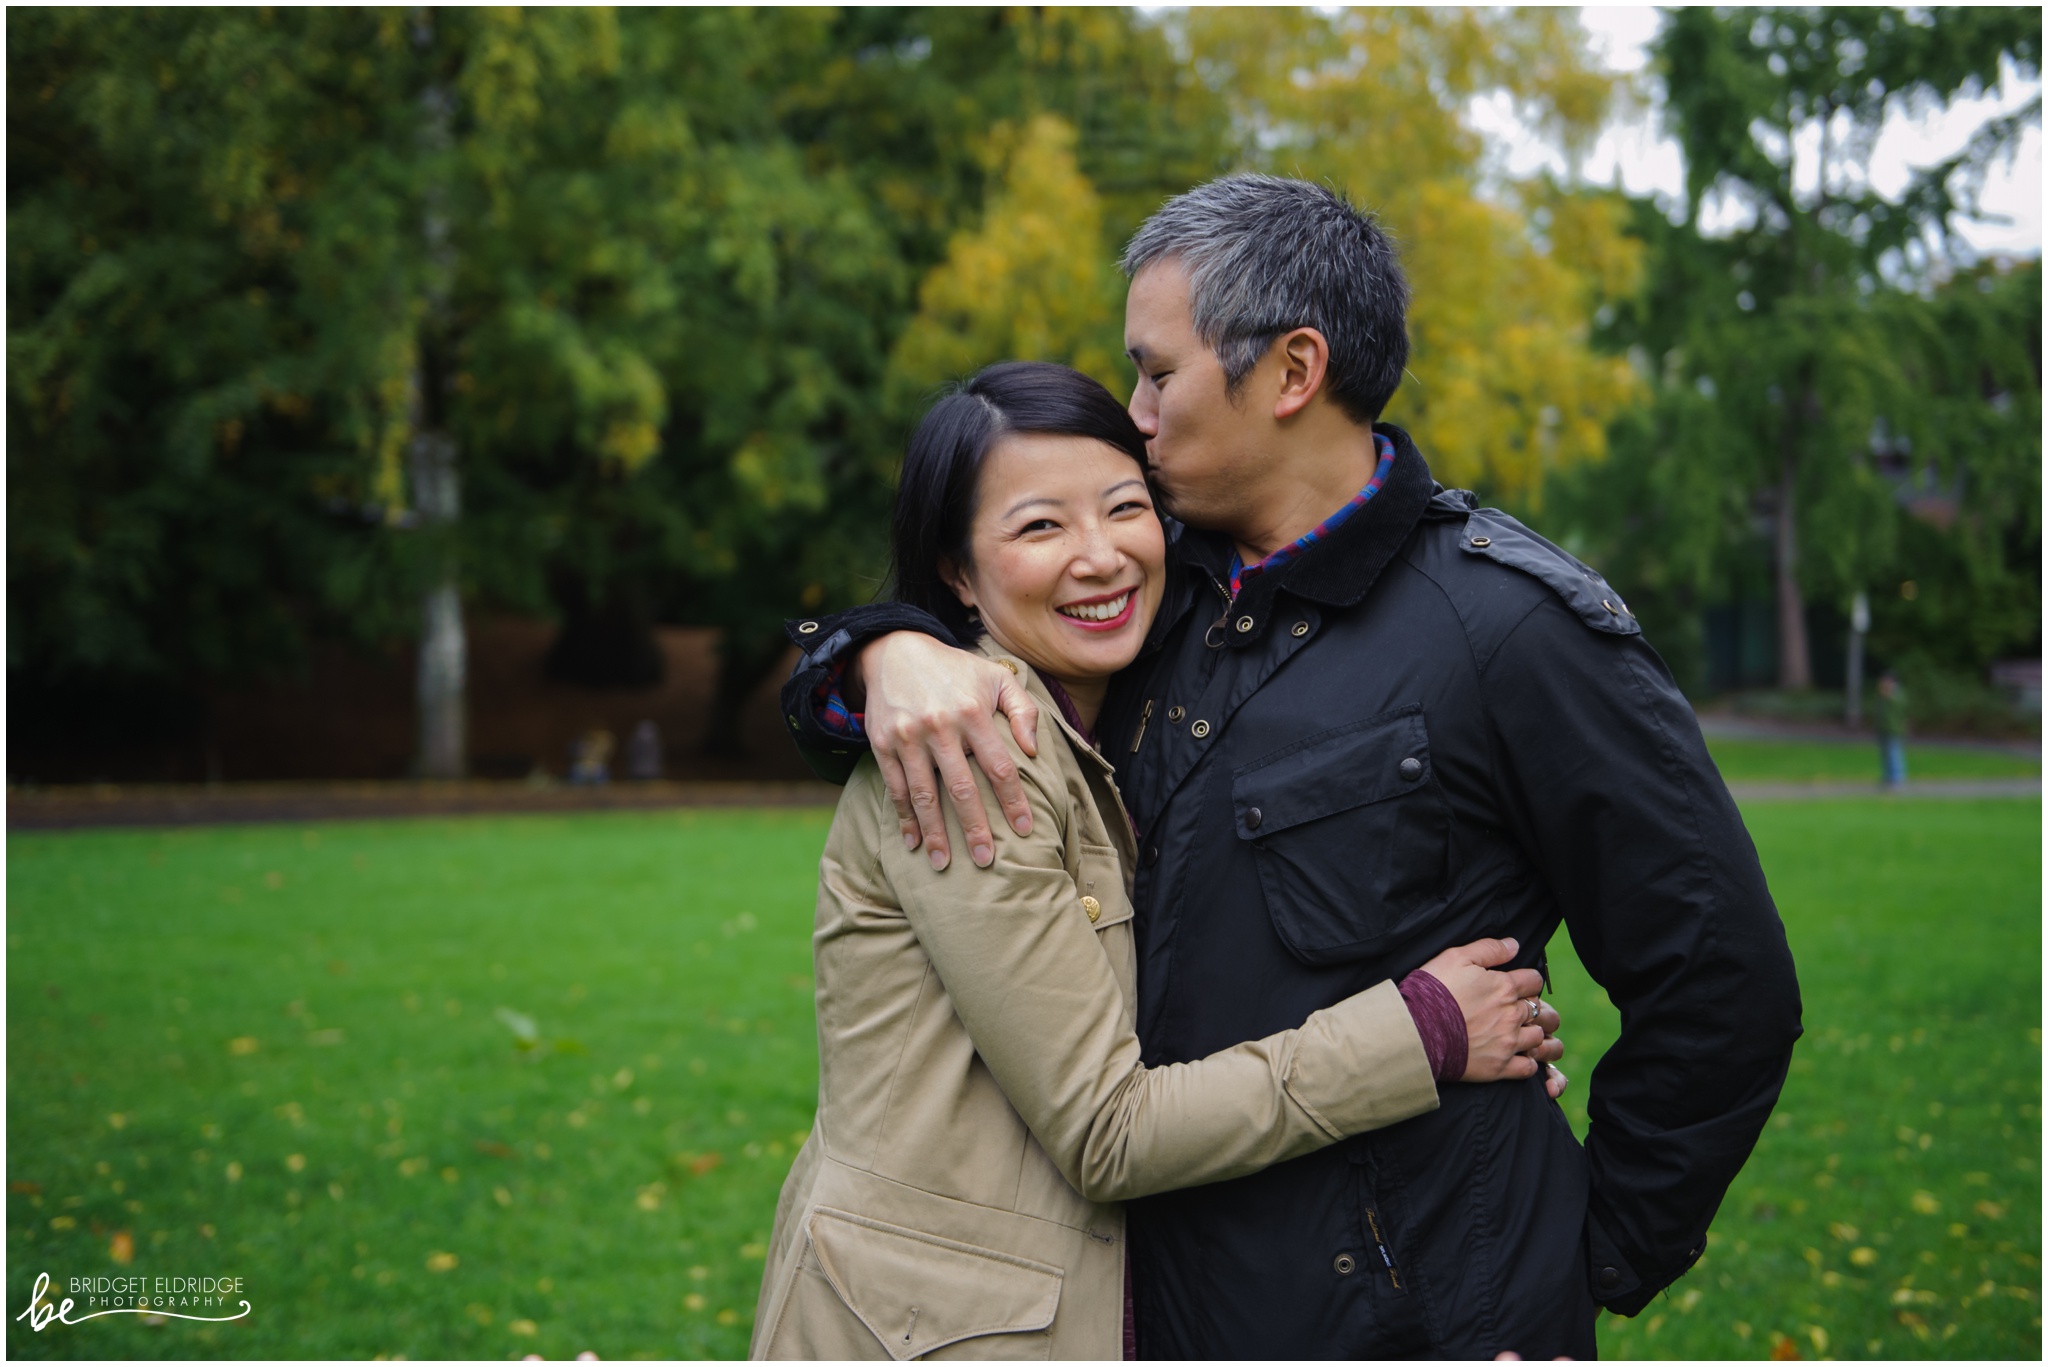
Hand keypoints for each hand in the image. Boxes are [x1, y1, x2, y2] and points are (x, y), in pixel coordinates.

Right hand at [858, 631, 1040, 870]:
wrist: (895, 651)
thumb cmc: (955, 670)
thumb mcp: (997, 676)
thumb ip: (1023, 710)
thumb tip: (1033, 750)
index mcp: (972, 712)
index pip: (999, 767)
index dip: (1013, 801)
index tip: (1025, 829)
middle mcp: (940, 726)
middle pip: (962, 788)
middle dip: (975, 828)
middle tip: (987, 860)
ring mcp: (908, 737)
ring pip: (924, 795)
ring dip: (935, 833)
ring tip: (943, 864)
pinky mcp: (883, 744)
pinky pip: (896, 788)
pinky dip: (904, 818)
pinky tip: (913, 842)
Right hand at [1416, 937, 1560, 1083]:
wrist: (1415, 1029)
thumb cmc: (1433, 990)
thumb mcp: (1456, 957)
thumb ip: (1489, 949)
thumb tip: (1514, 945)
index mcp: (1504, 987)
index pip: (1534, 980)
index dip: (1528, 980)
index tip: (1518, 985)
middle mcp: (1512, 1015)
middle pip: (1541, 1010)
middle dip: (1535, 1007)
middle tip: (1522, 1009)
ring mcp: (1508, 1043)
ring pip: (1540, 1038)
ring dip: (1535, 1033)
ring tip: (1525, 1032)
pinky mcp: (1499, 1067)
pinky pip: (1528, 1068)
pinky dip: (1528, 1062)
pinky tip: (1520, 1056)